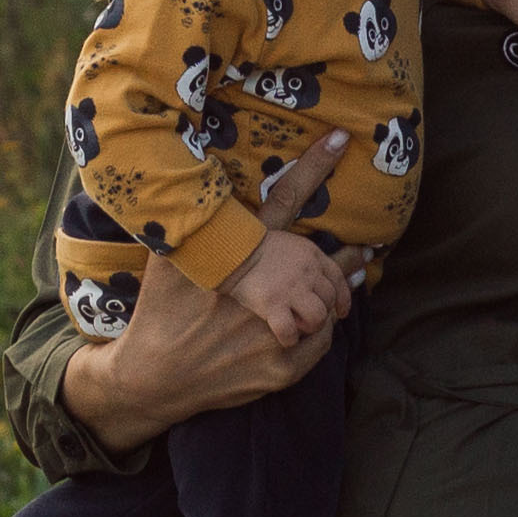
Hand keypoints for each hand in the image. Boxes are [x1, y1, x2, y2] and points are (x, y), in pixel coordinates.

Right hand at [62, 131, 367, 452]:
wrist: (151, 377)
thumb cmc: (158, 313)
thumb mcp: (164, 263)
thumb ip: (180, 224)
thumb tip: (176, 181)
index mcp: (238, 259)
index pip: (282, 201)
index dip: (313, 166)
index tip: (340, 139)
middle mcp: (263, 293)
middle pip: (322, 264)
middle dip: (346, 259)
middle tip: (365, 251)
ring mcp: (275, 334)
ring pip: (326, 306)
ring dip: (339, 294)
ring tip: (351, 284)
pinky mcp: (280, 368)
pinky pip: (319, 343)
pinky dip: (322, 331)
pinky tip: (324, 321)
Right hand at [228, 227, 353, 345]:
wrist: (229, 251)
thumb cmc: (252, 247)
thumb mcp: (285, 238)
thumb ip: (306, 250)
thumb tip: (343, 253)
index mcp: (311, 254)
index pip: (338, 279)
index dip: (343, 299)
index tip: (341, 312)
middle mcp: (307, 271)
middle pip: (329, 300)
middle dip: (322, 313)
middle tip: (307, 320)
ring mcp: (291, 288)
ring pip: (318, 317)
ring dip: (309, 326)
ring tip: (297, 328)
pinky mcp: (273, 304)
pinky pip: (290, 331)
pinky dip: (289, 338)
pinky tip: (282, 337)